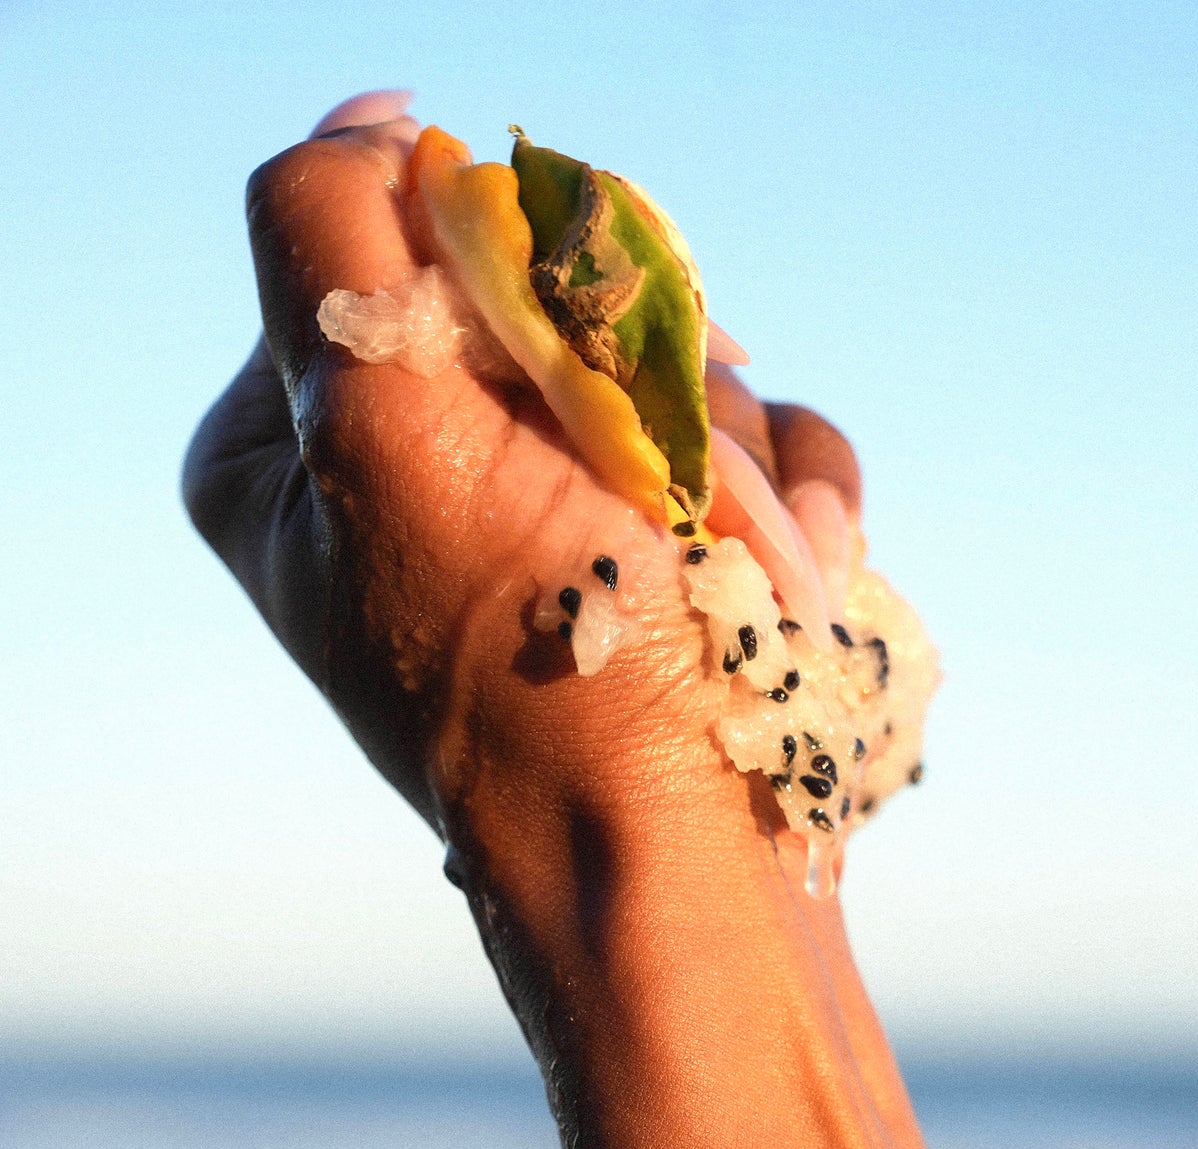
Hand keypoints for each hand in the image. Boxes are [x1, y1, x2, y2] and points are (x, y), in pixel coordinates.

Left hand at [183, 108, 861, 851]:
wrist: (682, 873)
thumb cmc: (542, 671)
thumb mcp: (377, 429)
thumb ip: (335, 227)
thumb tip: (384, 122)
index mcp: (295, 444)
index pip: (400, 238)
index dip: (505, 282)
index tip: (553, 386)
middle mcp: (416, 476)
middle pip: (553, 296)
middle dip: (638, 385)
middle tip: (647, 496)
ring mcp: (558, 523)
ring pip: (676, 365)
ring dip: (729, 457)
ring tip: (733, 576)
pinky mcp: (672, 563)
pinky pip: (764, 448)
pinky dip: (796, 505)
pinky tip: (798, 581)